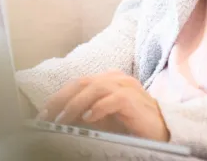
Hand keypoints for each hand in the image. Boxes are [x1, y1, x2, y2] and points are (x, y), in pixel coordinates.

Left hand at [38, 70, 169, 141]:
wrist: (164, 129)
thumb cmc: (132, 124)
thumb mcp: (105, 118)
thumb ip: (87, 113)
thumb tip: (62, 119)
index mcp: (107, 79)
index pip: (77, 83)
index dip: (58, 97)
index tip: (43, 113)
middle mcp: (115, 78)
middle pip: (82, 82)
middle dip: (61, 99)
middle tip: (46, 116)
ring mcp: (125, 86)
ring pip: (95, 88)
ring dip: (75, 104)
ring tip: (62, 120)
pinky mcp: (134, 99)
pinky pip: (113, 99)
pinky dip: (99, 108)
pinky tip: (88, 118)